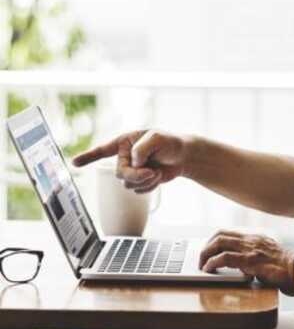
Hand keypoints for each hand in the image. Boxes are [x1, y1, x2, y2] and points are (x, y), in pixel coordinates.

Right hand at [72, 129, 189, 193]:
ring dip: (145, 180)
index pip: (103, 150)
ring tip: (156, 171)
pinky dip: (149, 186)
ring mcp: (132, 169)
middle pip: (119, 173)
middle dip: (135, 175)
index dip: (88, 157)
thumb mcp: (157, 138)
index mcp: (126, 142)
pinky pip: (137, 190)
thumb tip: (133, 163)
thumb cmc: (171, 142)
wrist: (184, 156)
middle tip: (150, 171)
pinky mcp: (139, 180)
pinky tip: (157, 177)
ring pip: (127, 184)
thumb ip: (141, 149)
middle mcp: (125, 156)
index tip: (73, 163)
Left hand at [199, 230, 293, 294]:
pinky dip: (213, 263)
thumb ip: (257, 256)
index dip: (214, 240)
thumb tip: (242, 267)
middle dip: (206, 246)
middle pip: (221, 235)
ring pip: (220, 242)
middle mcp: (253, 240)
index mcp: (257, 238)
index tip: (208, 250)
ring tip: (202, 265)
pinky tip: (209, 270)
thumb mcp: (271, 257)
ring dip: (206, 254)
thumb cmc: (288, 270)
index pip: (230, 233)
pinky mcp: (251, 261)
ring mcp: (252, 249)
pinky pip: (226, 258)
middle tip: (201, 259)